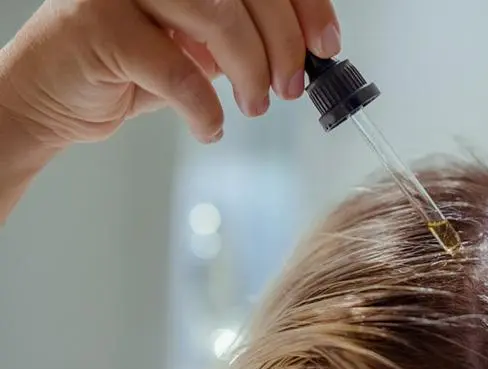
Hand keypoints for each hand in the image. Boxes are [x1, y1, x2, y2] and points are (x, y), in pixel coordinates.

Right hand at [0, 0, 339, 146]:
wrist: (53, 95)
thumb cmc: (128, 67)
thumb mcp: (196, 47)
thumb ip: (240, 40)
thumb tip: (299, 55)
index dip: (304, 5)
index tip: (325, 44)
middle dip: (281, 44)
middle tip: (290, 86)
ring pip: (215, 16)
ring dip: (248, 70)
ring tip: (255, 105)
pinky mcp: (97, 27)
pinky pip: (175, 69)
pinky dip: (204, 107)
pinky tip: (210, 127)